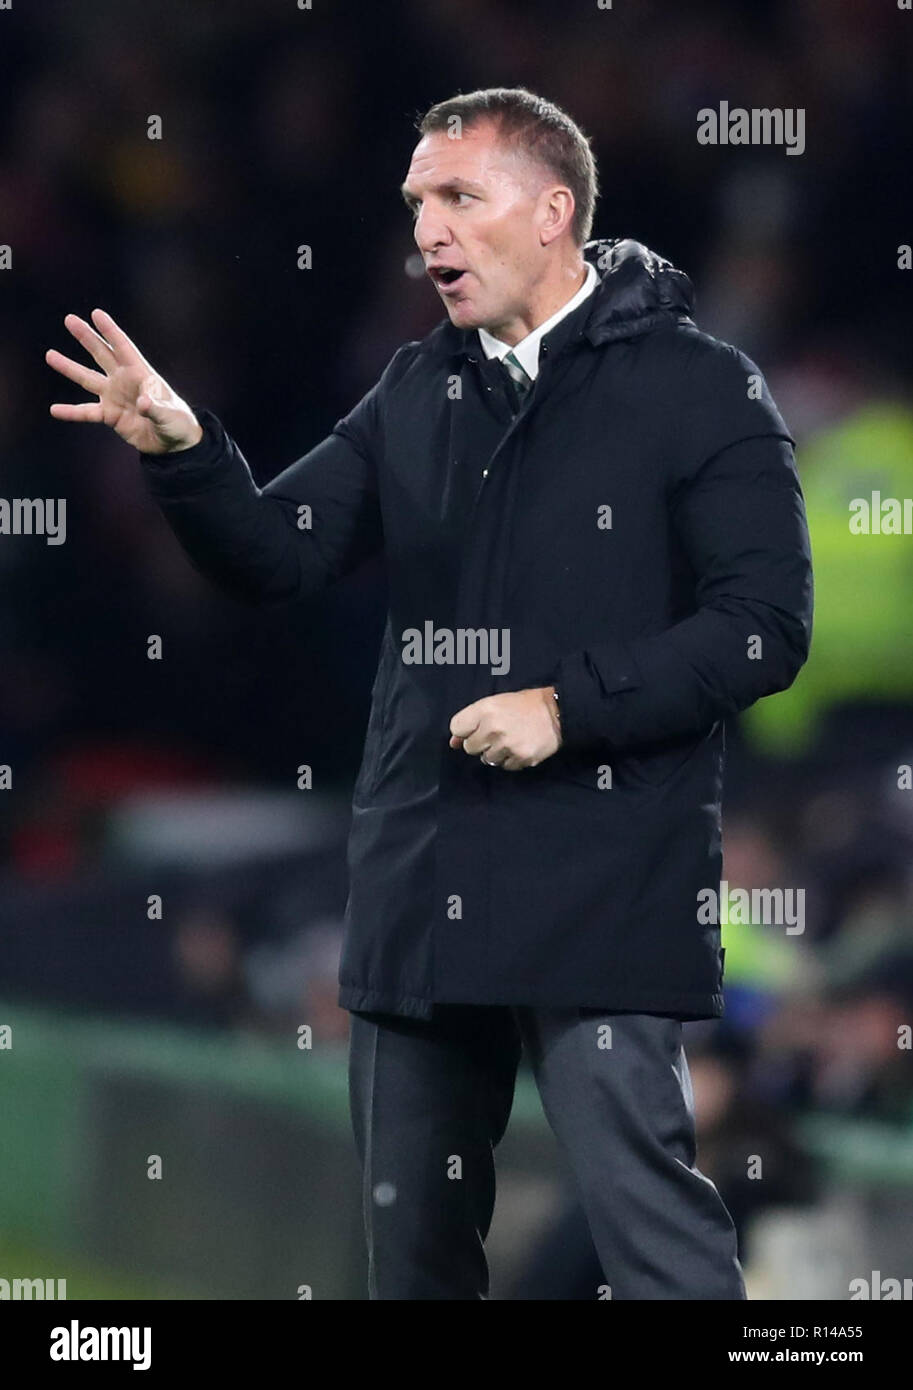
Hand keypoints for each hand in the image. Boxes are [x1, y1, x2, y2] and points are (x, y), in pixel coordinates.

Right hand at [46, 308, 202, 454]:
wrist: (172, 443)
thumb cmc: (177, 422)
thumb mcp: (170, 414)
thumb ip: (156, 408)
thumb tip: (143, 403)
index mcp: (141, 373)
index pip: (123, 348)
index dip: (110, 331)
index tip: (96, 314)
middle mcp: (124, 381)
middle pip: (102, 354)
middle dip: (87, 337)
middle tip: (70, 320)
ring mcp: (114, 397)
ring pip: (88, 379)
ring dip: (69, 368)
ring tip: (50, 355)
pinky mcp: (109, 415)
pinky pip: (86, 412)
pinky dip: (71, 412)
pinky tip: (55, 410)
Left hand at [449, 687, 561, 770]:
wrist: (557, 712)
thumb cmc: (524, 705)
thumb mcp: (495, 704)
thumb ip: (473, 721)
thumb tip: (453, 743)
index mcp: (485, 709)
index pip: (456, 727)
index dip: (464, 731)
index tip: (474, 729)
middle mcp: (493, 728)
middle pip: (469, 747)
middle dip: (480, 743)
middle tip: (496, 734)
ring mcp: (507, 745)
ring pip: (486, 759)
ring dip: (496, 753)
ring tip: (510, 740)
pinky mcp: (520, 758)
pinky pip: (505, 766)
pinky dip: (510, 759)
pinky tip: (519, 747)